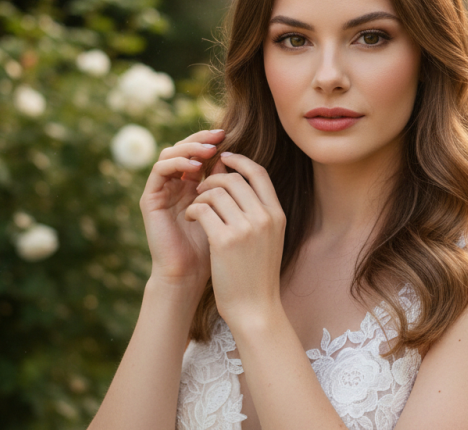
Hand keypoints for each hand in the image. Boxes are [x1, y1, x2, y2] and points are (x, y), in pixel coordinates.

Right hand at [138, 129, 224, 291]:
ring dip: (190, 147)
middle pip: (182, 148)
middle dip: (201, 138)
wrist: (189, 275)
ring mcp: (161, 190)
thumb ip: (222, 184)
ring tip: (209, 150)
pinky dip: (177, 162)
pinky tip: (195, 166)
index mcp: (191, 185)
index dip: (210, 140)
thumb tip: (228, 158)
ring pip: (169, 153)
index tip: (229, 135)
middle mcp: (173, 184)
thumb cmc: (211, 246)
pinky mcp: (150, 199)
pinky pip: (160, 170)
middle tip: (219, 135)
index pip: (197, 152)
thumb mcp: (223, 209)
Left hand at [185, 152, 286, 330]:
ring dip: (201, 194)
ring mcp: (245, 228)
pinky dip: (193, 208)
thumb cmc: (258, 273)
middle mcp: (264, 217)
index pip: (258, 173)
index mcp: (276, 214)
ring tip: (195, 206)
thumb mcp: (269, 238)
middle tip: (202, 187)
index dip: (240, 161)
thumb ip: (259, 211)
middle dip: (214, 178)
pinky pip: (203, 209)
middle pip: (234, 179)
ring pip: (216, 192)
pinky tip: (190, 216)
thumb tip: (239, 182)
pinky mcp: (224, 241)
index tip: (225, 159)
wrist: (255, 308)